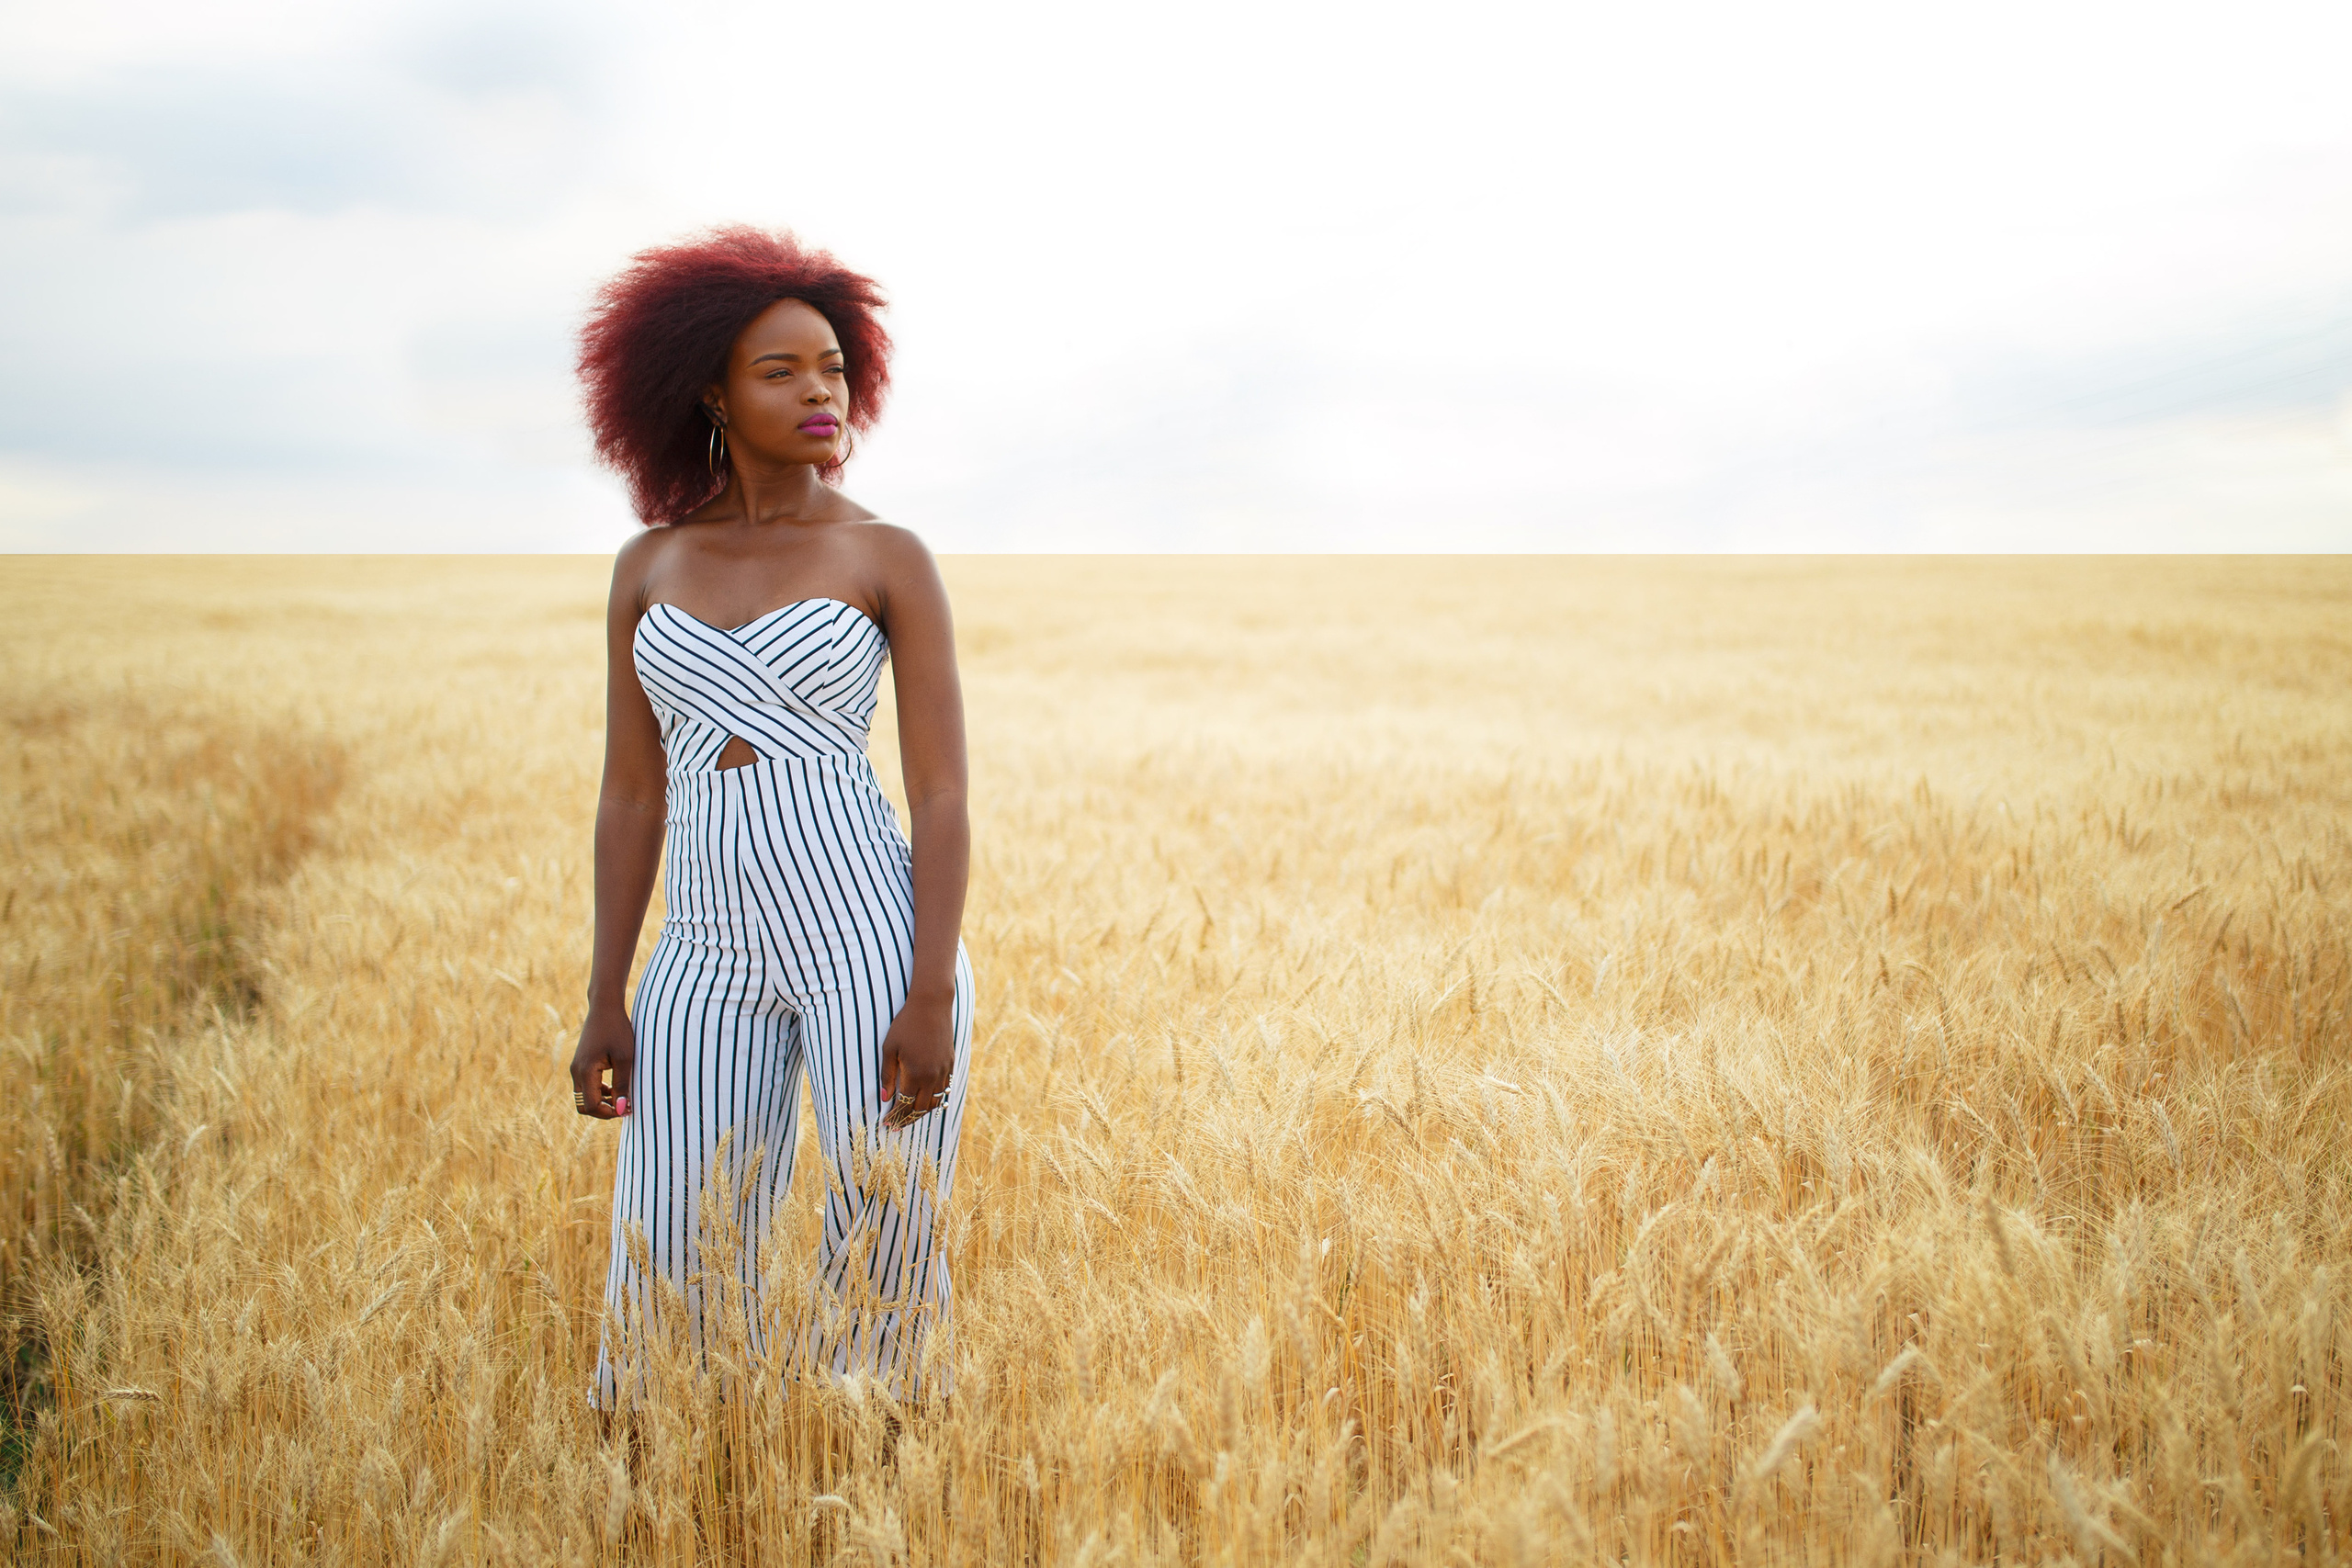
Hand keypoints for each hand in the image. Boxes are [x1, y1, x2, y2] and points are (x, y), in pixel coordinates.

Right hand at [571, 1001, 635, 1118]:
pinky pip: (585, 1087)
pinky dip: (598, 1092)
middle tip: (625, 1106)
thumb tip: (621, 1109)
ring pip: (583, 1097)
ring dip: (601, 1102)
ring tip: (623, 1096)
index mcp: (585, 1071)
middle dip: (603, 1111)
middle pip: (584, 1106)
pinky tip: (615, 1087)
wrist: (605, 1007)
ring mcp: (575, 1068)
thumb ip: (622, 1084)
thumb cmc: (617, 1030)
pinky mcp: (579, 1064)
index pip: (591, 1106)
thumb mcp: (625, 1057)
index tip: (628, 1108)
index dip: (609, 1113)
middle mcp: (575, 1071)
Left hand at [878, 990, 954, 1129]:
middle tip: (896, 1125)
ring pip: (935, 1101)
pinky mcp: (950, 1064)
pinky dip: (935, 1099)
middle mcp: (932, 1076)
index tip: (887, 1124)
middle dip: (907, 1119)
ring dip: (922, 1112)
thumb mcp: (889, 1049)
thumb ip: (887, 1075)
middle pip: (921, 1108)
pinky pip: (944, 1089)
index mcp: (915, 1074)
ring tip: (910, 1116)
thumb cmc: (905, 1025)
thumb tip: (885, 1098)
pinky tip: (926, 1101)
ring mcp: (944, 1071)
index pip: (905, 1105)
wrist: (931, 1006)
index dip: (895, 1117)